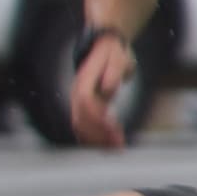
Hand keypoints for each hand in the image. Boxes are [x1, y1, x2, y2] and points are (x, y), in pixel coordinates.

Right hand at [68, 23, 137, 150]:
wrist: (106, 46)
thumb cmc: (115, 52)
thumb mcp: (119, 57)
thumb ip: (114, 72)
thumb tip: (108, 89)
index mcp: (85, 79)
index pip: (86, 102)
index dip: (97, 117)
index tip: (113, 128)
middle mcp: (77, 91)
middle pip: (81, 118)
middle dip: (99, 133)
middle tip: (119, 146)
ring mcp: (79, 100)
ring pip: (80, 125)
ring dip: (97, 139)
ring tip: (116, 149)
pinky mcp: (85, 107)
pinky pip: (84, 126)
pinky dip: (94, 138)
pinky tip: (107, 147)